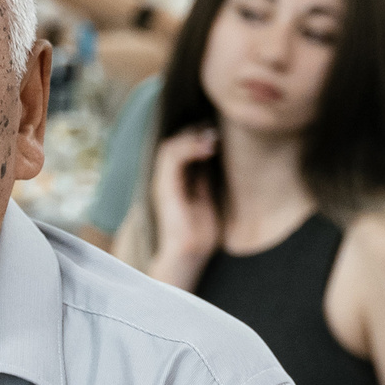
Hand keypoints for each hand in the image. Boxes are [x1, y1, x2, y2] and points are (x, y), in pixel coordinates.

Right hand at [146, 126, 223, 290]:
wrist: (190, 255)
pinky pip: (172, 158)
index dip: (199, 134)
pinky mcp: (164, 187)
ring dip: (193, 136)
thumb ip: (207, 176)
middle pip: (175, 141)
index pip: (183, 146)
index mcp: (176, 180)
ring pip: (171, 145)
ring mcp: (162, 182)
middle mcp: (166, 178)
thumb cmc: (201, 232)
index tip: (221, 131)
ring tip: (214, 136)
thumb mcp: (208, 196)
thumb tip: (218, 154)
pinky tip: (208, 147)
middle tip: (218, 129)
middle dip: (196, 130)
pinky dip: (189, 147)